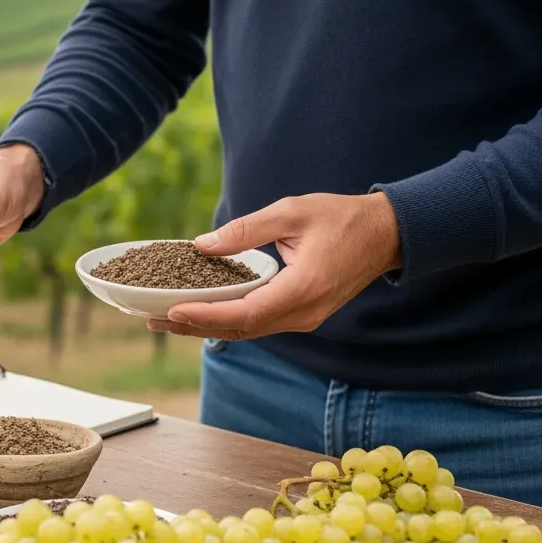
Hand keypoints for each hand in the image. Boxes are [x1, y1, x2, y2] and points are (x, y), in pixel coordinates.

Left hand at [149, 192, 401, 339]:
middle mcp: (304, 313)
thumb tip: (202, 245)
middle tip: (155, 318)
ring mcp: (305, 319)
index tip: (172, 310)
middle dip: (195, 326)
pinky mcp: (303, 315)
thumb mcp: (291, 212)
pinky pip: (259, 323)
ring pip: (249, 331)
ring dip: (208, 326)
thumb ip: (245, 230)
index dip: (205, 315)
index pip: (245, 313)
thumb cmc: (343, 218)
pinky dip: (228, 320)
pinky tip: (203, 312)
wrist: (388, 233)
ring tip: (168, 319)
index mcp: (303, 289)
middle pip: (241, 329)